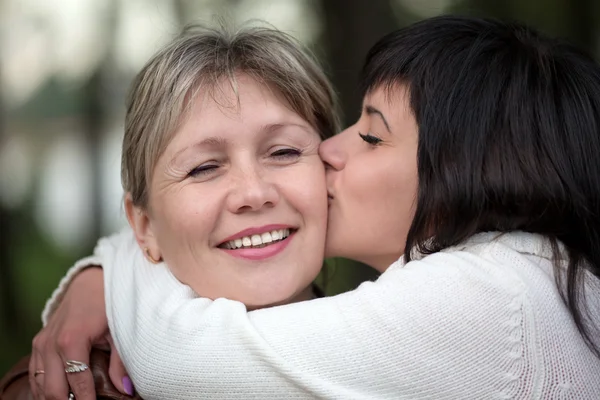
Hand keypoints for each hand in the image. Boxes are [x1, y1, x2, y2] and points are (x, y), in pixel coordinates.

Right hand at [29, 267, 131, 398]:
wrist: (90, 281)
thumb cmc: (108, 304)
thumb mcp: (119, 331)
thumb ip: (120, 362)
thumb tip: (126, 390)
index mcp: (73, 340)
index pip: (78, 383)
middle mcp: (52, 344)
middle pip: (54, 390)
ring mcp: (42, 343)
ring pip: (40, 386)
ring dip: (55, 398)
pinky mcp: (38, 343)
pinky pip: (34, 374)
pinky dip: (43, 388)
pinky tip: (57, 395)